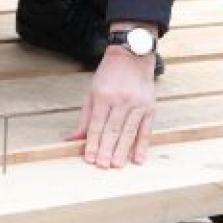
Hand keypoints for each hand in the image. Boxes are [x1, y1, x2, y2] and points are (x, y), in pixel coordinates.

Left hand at [69, 43, 156, 167]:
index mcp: (103, 96)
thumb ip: (84, 118)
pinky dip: (142, 145)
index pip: (97, 125)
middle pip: (113, 130)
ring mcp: (137, 104)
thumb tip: (72, 139)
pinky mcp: (150, 107)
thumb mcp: (91, 92)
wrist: (132, 56)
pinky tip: (138, 158)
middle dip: (106, 150)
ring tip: (116, 165)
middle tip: (102, 166)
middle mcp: (121, 100)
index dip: (92, 143)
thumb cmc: (108, 75)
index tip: (89, 158)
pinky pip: (146, 129)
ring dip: (122, 150)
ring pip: (129, 131)